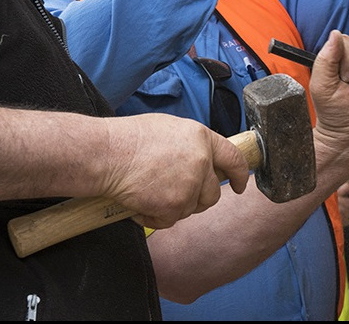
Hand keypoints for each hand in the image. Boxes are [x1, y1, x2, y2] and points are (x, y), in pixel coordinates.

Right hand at [101, 113, 249, 229]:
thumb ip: (193, 145)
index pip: (234, 158)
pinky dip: (155, 217)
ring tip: (151, 189)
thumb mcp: (171, 129)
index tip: (240, 185)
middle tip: (175, 191)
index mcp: (202, 138)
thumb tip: (203, 159)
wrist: (108, 154)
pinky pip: (170, 220)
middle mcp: (200, 161)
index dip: (240, 175)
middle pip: (212, 193)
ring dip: (174, 205)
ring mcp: (188, 185)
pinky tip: (141, 201)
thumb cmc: (131, 138)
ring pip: (191, 208)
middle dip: (198, 197)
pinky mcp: (173, 206)